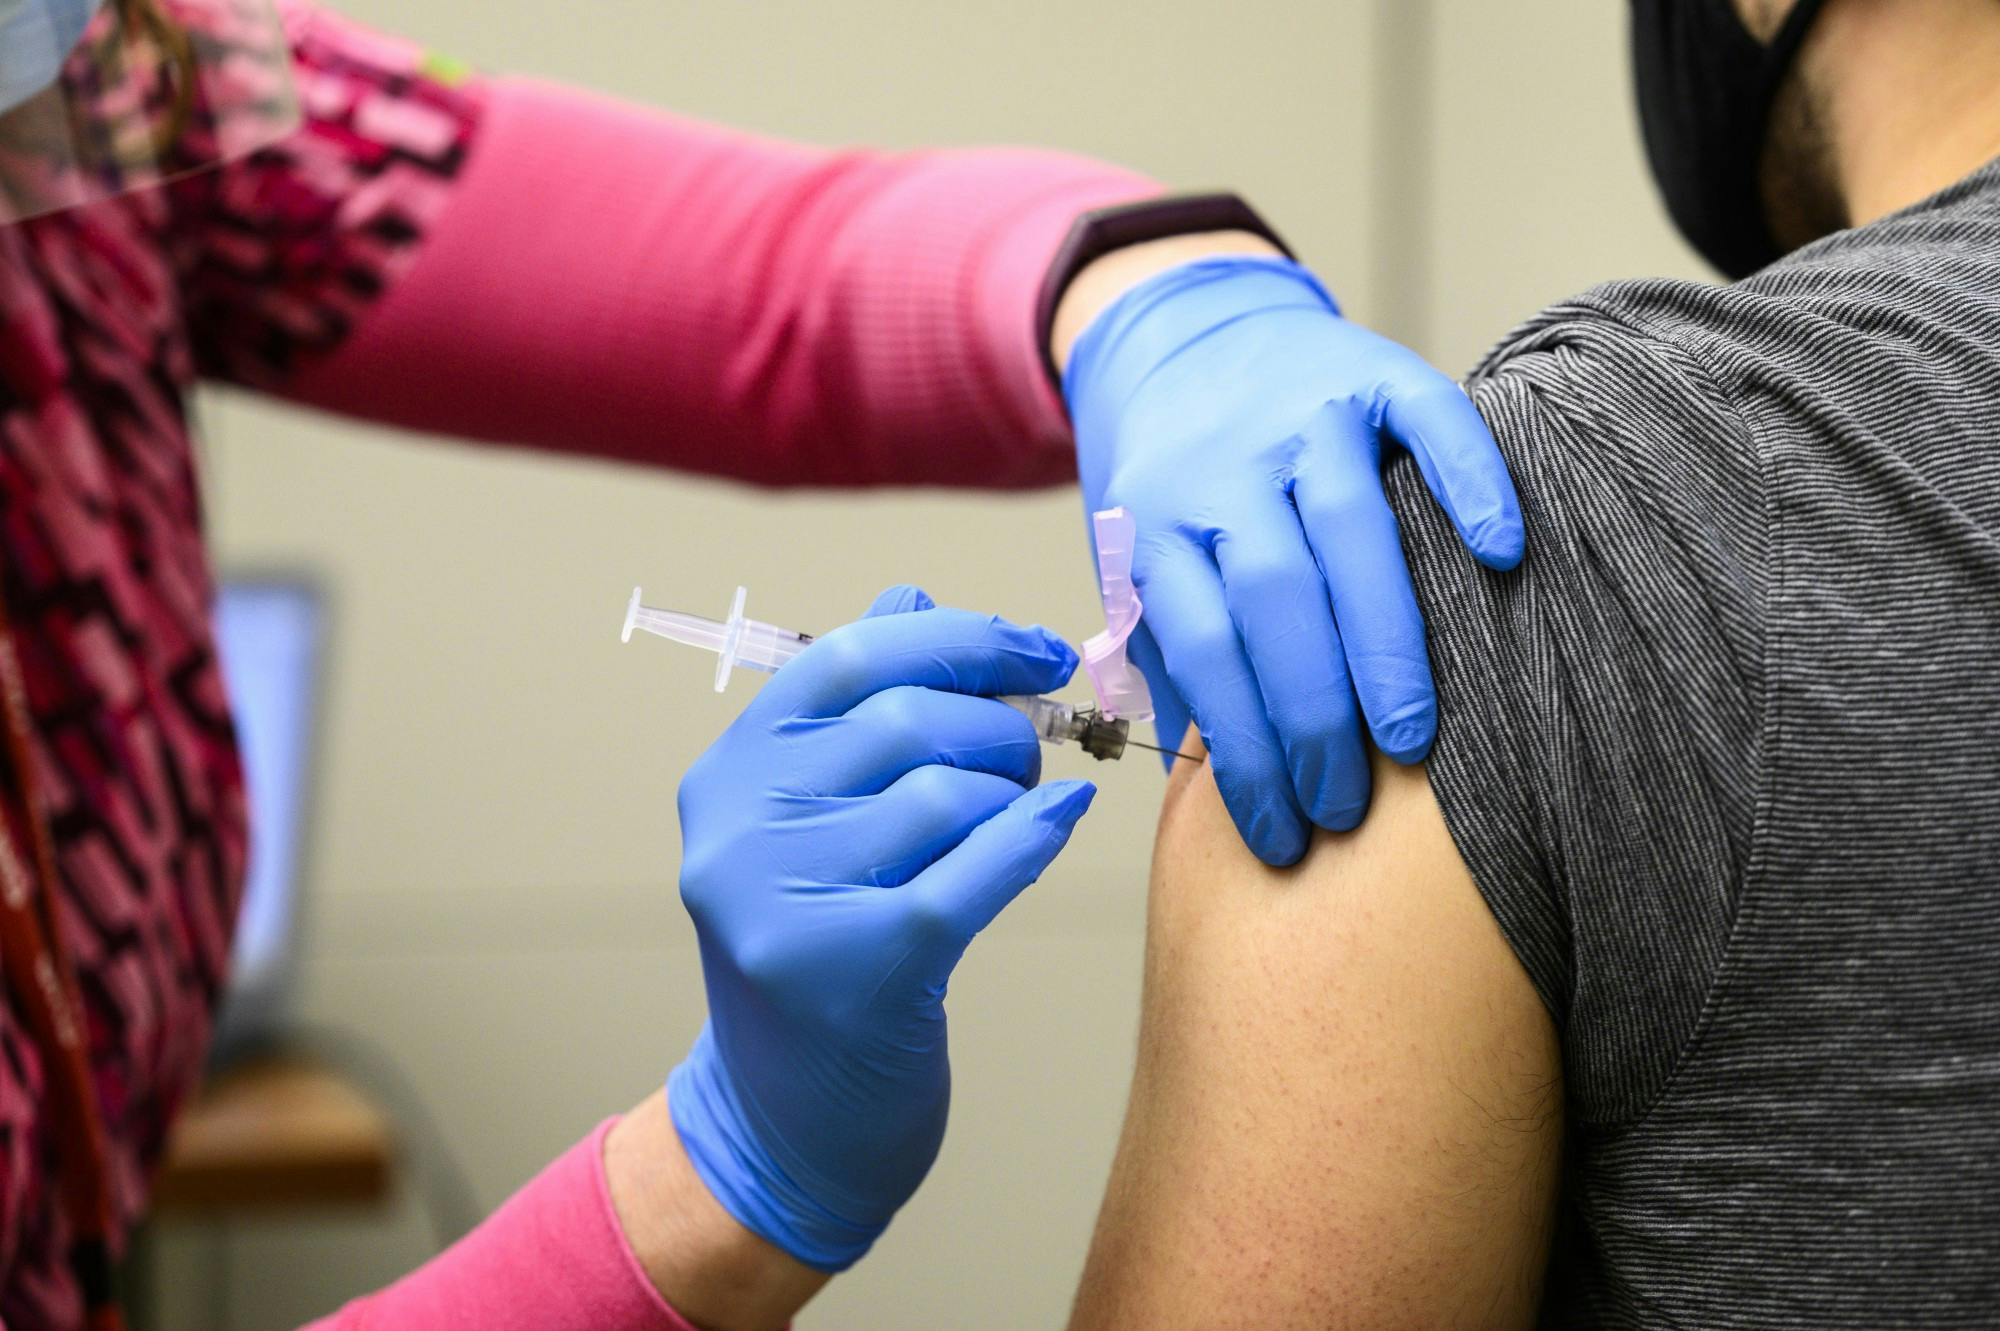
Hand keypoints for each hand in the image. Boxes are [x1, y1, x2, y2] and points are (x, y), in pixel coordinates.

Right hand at [666, 586, 1096, 1271]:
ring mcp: (784, 899)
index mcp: (730, 770)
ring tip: (1016, 816)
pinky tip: (1058, 822)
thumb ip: (856, 713)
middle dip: (1000, 729)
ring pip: (946, 792)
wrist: (786, 1125)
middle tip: (1031, 759)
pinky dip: (1032, 838)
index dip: (960, 640)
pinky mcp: (850, 968)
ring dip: (1011, 795)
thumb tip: (914, 598)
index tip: (1037, 651)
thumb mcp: (814, 825)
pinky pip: (973, 870)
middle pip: (910, 721)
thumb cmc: (824, 958)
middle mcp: (738, 826)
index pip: (852, 657)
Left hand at [1061, 253, 1522, 864]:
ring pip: (1350, 529)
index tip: (1280, 832)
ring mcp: (1301, 414)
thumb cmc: (1170, 480)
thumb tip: (1213, 776)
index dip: (1242, 752)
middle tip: (1346, 804)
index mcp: (1157, 522)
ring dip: (1384, 642)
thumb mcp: (1135, 559)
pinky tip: (1500, 554)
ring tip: (1409, 742)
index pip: (1203, 651)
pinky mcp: (1371, 372)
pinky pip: (1430, 422)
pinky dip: (1470, 482)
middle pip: (1276, 599)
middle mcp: (1225, 467)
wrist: (1179, 333)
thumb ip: (1169, 649)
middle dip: (1312, 715)